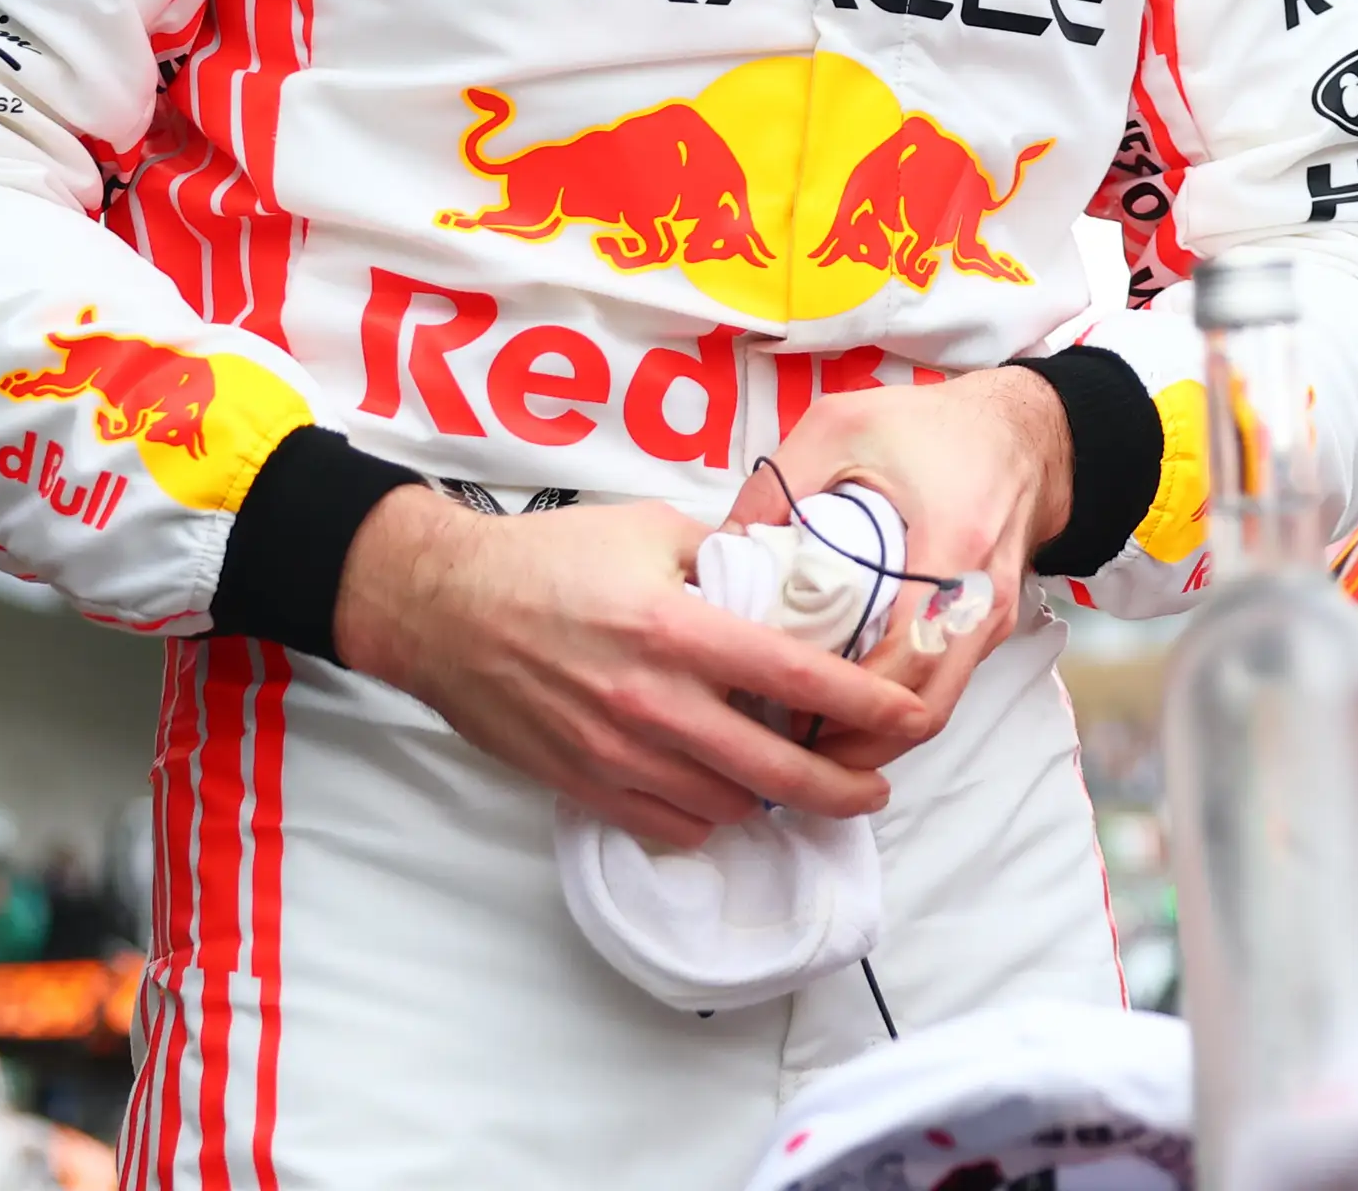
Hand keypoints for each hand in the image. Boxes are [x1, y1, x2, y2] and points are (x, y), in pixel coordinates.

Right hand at [333, 488, 924, 847]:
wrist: (444, 609)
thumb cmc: (549, 560)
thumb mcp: (651, 532)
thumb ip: (727, 559)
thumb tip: (790, 579)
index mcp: (677, 630)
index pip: (797, 677)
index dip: (867, 704)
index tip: (913, 718)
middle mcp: (652, 702)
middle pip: (774, 771)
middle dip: (841, 788)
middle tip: (874, 788)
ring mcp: (616, 754)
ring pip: (725, 806)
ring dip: (769, 799)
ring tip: (794, 780)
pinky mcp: (583, 785)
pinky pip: (669, 824)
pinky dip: (707, 816)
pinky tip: (720, 791)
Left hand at [733, 367, 1071, 774]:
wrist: (1026, 431)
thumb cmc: (934, 427)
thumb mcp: (842, 428)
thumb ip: (778, 485)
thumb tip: (719, 553)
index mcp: (950, 548)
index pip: (904, 661)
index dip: (841, 701)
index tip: (780, 706)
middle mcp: (980, 600)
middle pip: (925, 710)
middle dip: (856, 742)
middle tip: (785, 744)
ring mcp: (991, 621)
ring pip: (937, 709)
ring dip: (876, 731)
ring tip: (807, 730)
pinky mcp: (989, 629)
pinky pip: (945, 685)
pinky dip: (896, 703)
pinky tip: (844, 695)